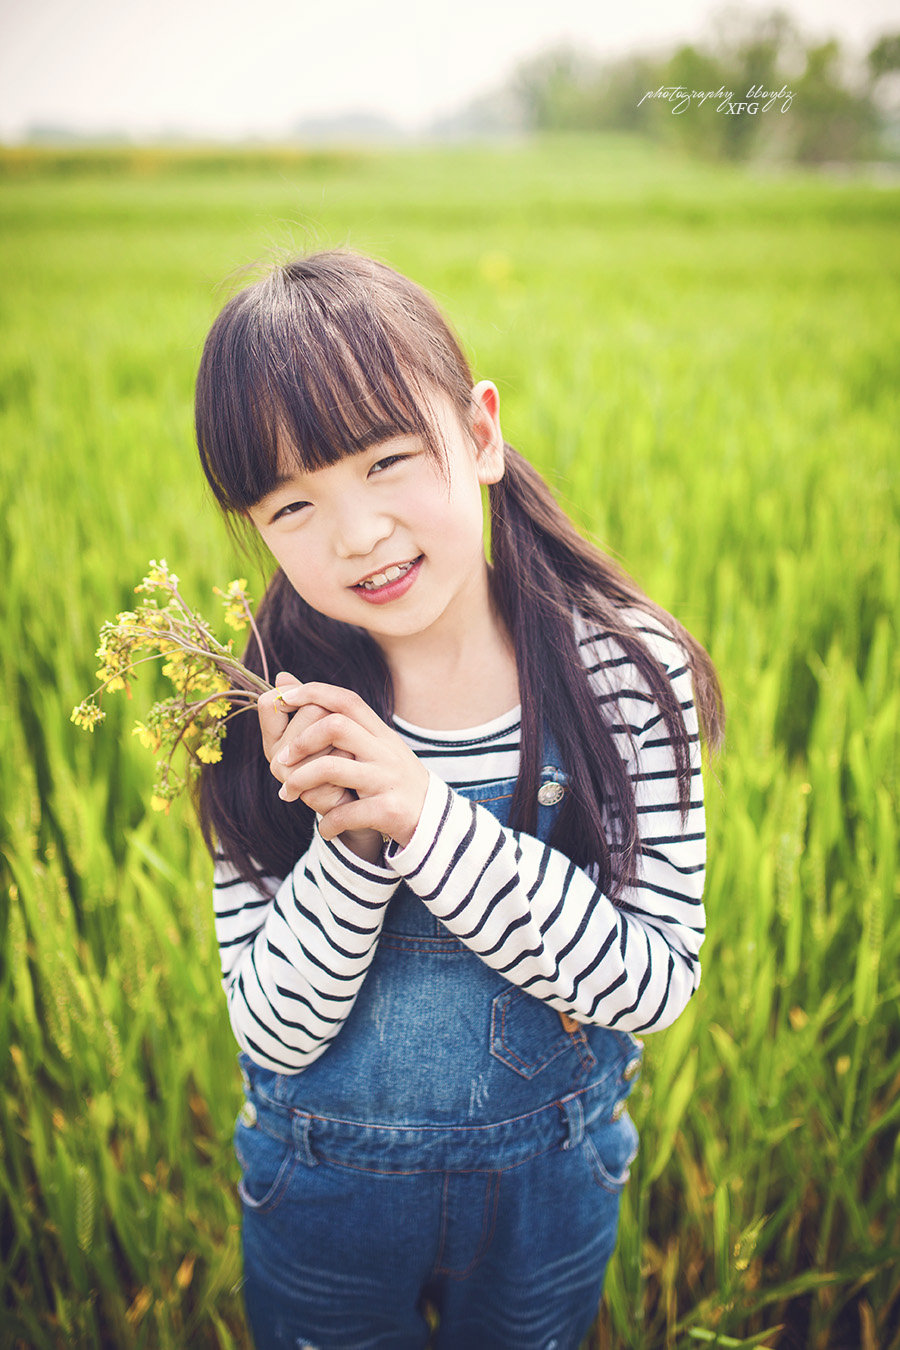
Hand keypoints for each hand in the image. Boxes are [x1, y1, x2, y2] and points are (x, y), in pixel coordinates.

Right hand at [258, 672, 354, 819]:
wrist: (359, 801)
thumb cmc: (339, 757)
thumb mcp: (321, 724)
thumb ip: (303, 700)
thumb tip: (282, 676)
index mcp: (273, 739)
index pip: (273, 700)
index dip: (300, 698)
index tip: (317, 713)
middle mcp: (276, 759)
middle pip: (312, 709)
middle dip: (335, 718)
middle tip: (339, 743)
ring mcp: (291, 778)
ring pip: (327, 730)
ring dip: (347, 739)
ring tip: (347, 759)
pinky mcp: (312, 793)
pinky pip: (338, 757)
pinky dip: (353, 759)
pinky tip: (352, 774)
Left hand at [265, 680, 429, 854]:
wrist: (436, 823)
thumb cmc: (392, 782)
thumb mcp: (374, 747)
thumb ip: (337, 720)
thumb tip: (285, 681)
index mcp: (381, 733)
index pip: (346, 700)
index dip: (312, 693)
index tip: (282, 698)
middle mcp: (386, 751)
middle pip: (336, 726)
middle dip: (301, 741)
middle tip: (281, 760)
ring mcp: (388, 779)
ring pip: (332, 768)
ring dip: (301, 781)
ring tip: (288, 793)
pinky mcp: (389, 810)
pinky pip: (346, 813)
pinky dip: (328, 822)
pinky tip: (324, 827)